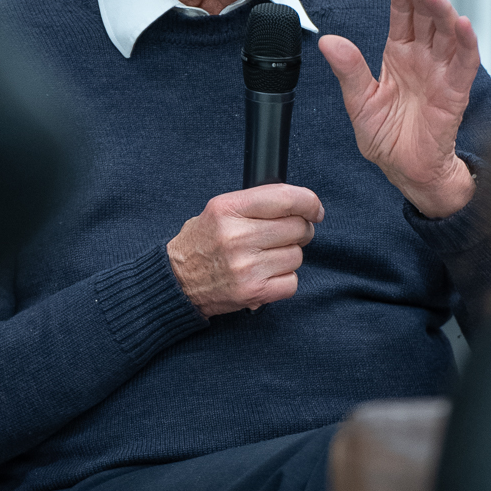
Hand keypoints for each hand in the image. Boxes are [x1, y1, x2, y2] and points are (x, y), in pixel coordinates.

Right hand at [167, 185, 323, 316]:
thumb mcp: (218, 211)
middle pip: (297, 228)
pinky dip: (283, 280)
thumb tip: (299, 203)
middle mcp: (237, 236)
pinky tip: (265, 276)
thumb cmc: (200, 243)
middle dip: (299, 231)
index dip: (309, 202)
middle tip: (285, 235)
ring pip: (297, 256)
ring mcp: (246, 266)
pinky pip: (292, 282)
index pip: (286, 198)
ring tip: (265, 258)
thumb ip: (255, 204)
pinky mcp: (253, 292)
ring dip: (288, 257)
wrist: (176, 282)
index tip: (314, 209)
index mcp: (227, 209)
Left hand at [318, 0, 479, 217]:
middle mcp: (423, 58)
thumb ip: (349, 71)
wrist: (406, 171)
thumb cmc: (387, 140)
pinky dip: (466, 42)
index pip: (402, 13)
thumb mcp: (360, 102)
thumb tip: (328, 42)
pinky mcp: (455, 91)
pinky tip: (461, 24)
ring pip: (447, 32)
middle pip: (426, 15)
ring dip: (442, 10)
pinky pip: (465, 61)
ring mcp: (441, 72)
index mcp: (399, 56)